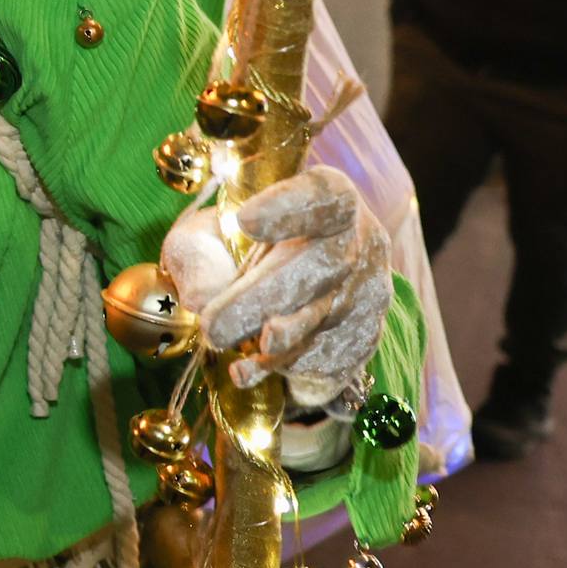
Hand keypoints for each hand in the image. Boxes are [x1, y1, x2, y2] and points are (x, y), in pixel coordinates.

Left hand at [162, 165, 387, 405]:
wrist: (266, 284)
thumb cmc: (232, 248)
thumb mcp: (205, 239)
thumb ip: (199, 261)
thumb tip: (201, 299)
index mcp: (327, 199)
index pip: (323, 195)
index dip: (290, 206)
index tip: (245, 220)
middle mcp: (358, 243)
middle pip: (325, 265)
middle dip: (265, 297)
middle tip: (213, 327)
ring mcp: (367, 292)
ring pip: (329, 315)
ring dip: (280, 338)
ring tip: (235, 355)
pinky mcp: (363, 335)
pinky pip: (333, 353)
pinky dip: (287, 366)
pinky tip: (247, 371)